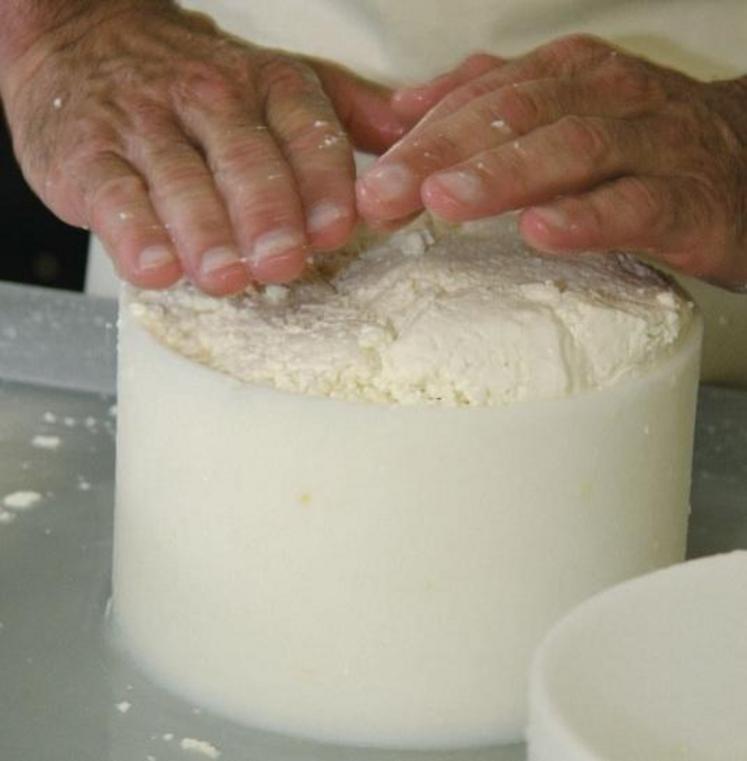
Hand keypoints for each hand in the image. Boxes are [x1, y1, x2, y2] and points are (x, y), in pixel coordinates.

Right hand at [0, 1, 404, 294]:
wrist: (86, 41)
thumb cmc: (197, 86)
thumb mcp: (278, 85)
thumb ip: (346, 115)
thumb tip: (418, 144)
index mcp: (268, 86)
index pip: (305, 130)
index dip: (323, 182)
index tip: (337, 230)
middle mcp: (209, 98)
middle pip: (245, 157)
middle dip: (268, 213)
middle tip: (283, 262)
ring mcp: (146, 124)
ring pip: (179, 178)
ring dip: (205, 231)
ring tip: (226, 276)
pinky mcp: (87, 153)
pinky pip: (112, 193)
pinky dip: (132, 232)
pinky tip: (154, 268)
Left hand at [356, 35, 746, 288]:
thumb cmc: (639, 144)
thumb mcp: (559, 110)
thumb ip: (484, 103)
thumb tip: (403, 109)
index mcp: (570, 75)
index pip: (484, 96)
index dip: (422, 136)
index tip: (370, 178)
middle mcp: (609, 97)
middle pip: (517, 115)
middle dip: (442, 153)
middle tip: (383, 193)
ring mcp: (651, 145)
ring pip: (573, 149)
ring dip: (504, 176)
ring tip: (444, 201)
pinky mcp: (687, 201)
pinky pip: (636, 205)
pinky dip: (587, 217)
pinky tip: (541, 231)